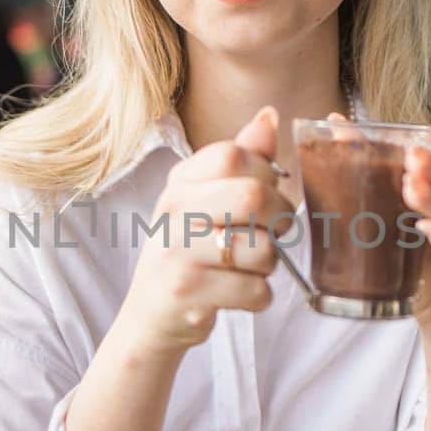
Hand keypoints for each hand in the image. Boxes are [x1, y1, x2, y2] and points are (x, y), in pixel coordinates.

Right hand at [119, 106, 296, 353]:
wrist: (151, 315)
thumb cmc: (189, 251)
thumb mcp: (206, 200)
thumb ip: (241, 159)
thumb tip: (270, 116)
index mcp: (179, 183)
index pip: (233, 155)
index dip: (266, 174)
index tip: (265, 192)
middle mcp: (172, 212)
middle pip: (252, 196)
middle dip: (280, 218)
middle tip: (272, 232)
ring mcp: (176, 254)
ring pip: (262, 250)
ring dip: (269, 264)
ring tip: (248, 267)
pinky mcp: (187, 294)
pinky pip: (255, 290)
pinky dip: (259, 296)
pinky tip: (238, 294)